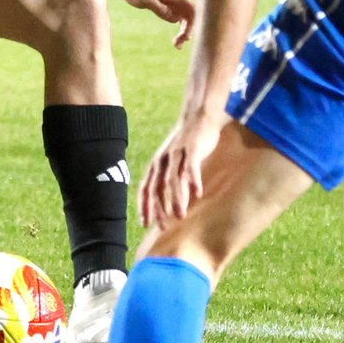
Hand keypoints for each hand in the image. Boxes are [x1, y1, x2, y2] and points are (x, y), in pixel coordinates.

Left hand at [113, 0, 195, 46]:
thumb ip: (160, 8)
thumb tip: (175, 19)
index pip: (191, 11)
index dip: (191, 25)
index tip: (184, 37)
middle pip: (190, 15)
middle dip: (187, 31)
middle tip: (177, 45)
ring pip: (184, 16)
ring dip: (183, 30)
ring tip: (176, 44)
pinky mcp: (165, 2)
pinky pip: (177, 14)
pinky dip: (178, 25)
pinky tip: (174, 35)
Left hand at [140, 111, 224, 227]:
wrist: (197, 116)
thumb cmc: (186, 144)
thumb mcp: (173, 162)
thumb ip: (170, 179)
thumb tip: (171, 203)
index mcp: (156, 165)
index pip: (146, 189)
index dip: (145, 207)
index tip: (146, 224)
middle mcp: (163, 160)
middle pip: (157, 187)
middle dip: (159, 208)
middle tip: (164, 226)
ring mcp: (177, 154)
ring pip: (174, 180)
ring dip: (176, 199)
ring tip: (180, 215)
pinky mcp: (193, 149)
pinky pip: (191, 167)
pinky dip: (193, 180)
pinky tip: (198, 194)